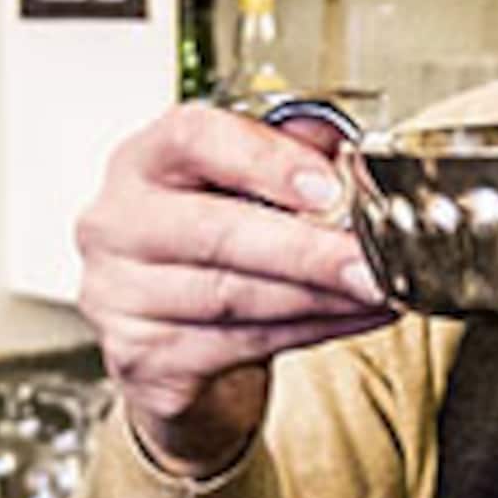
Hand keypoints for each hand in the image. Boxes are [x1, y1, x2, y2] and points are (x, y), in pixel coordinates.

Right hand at [75, 103, 393, 477]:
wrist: (181, 342)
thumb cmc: (217, 247)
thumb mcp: (247, 186)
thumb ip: (291, 154)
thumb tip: (349, 151)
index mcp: (143, 161)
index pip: (192, 139)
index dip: (265, 160)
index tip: (329, 186)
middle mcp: (117, 224)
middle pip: (217, 231)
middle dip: (310, 249)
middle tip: (373, 259)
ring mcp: (119, 297)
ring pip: (235, 296)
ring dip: (322, 295)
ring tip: (380, 288)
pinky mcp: (142, 359)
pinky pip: (240, 344)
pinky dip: (312, 330)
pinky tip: (356, 317)